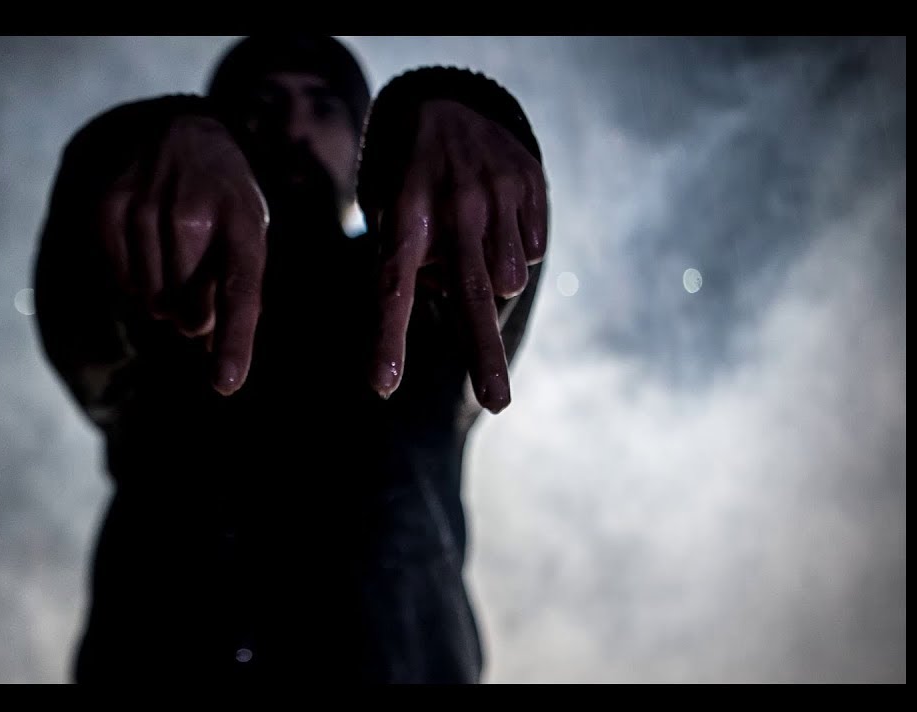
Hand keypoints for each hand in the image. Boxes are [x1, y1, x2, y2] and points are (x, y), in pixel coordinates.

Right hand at [99, 115, 269, 394]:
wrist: (185, 134)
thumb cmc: (224, 205)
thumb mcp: (247, 238)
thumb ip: (237, 300)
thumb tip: (220, 374)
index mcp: (241, 222)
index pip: (238, 293)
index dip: (235, 343)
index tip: (226, 384)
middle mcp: (193, 211)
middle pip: (188, 313)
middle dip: (196, 314)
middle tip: (200, 277)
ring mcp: (145, 206)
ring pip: (151, 302)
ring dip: (163, 297)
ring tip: (175, 256)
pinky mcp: (106, 208)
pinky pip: (119, 283)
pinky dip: (134, 281)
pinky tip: (147, 250)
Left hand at [371, 99, 547, 412]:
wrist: (445, 104)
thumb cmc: (408, 182)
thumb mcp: (391, 216)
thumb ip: (414, 265)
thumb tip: (455, 303)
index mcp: (404, 217)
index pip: (393, 289)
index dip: (389, 339)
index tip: (383, 385)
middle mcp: (452, 206)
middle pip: (471, 295)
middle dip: (484, 354)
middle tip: (496, 403)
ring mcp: (497, 194)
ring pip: (509, 278)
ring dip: (491, 278)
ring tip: (469, 240)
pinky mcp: (530, 185)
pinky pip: (533, 251)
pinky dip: (514, 251)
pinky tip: (494, 220)